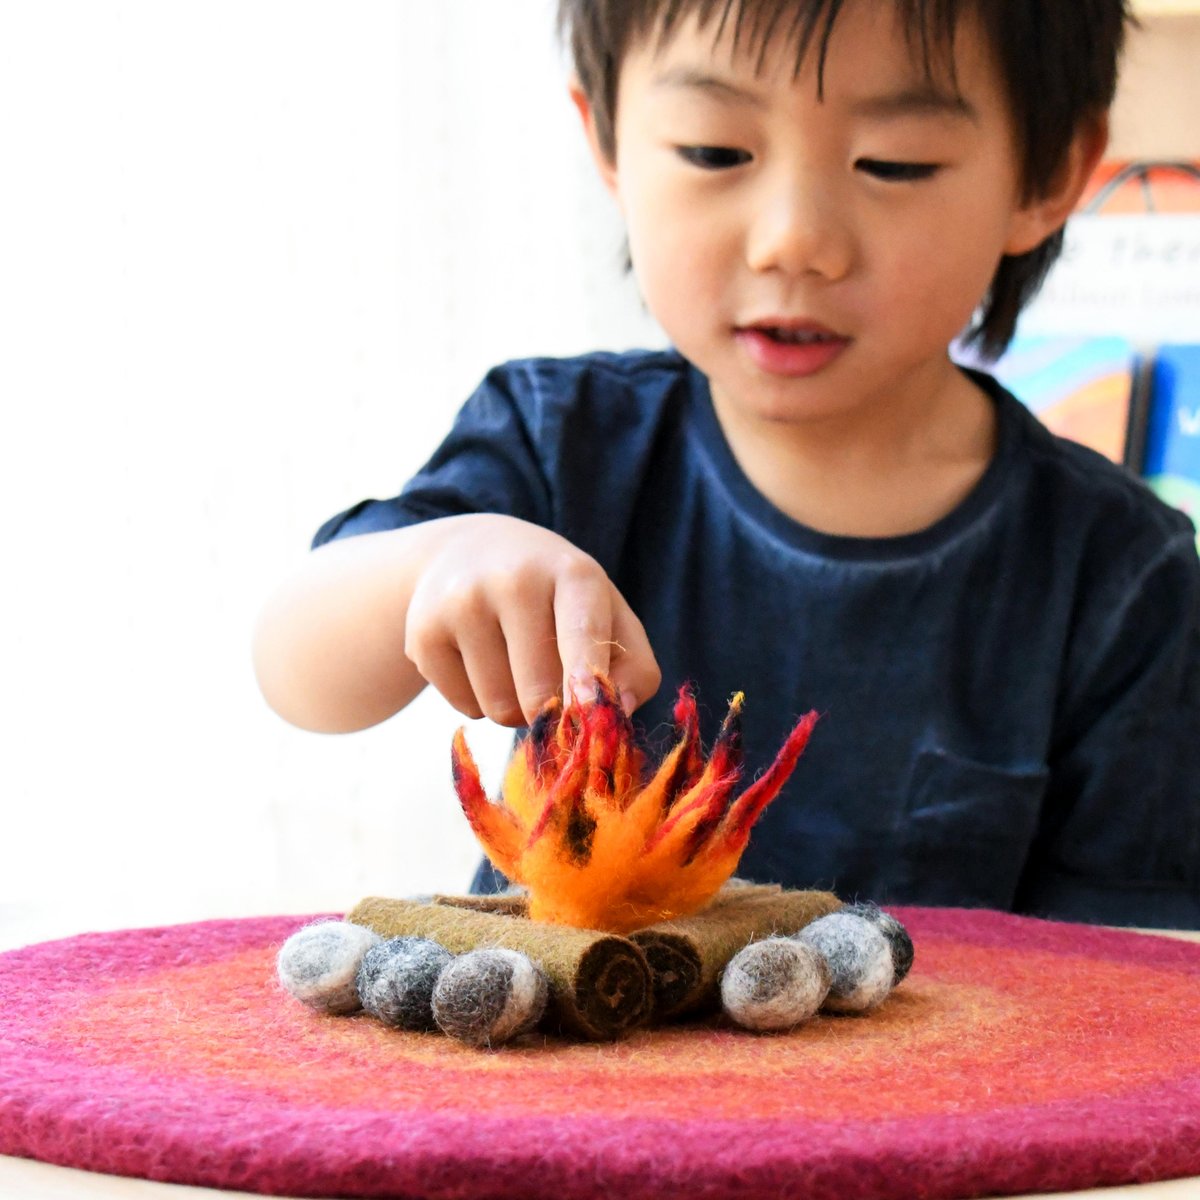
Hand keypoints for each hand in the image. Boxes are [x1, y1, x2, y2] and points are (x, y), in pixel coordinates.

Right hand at [404, 515, 660, 725]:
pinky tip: (479, 659)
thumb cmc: (560, 599)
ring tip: (512, 662)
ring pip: (499, 709)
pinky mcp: (423, 634)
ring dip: (514, 708)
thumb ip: (634, 667)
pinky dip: (478, 702)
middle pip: (539, 693)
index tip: (587, 707)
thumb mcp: (608, 614)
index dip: (585, 677)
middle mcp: (513, 579)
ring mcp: (461, 603)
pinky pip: (465, 709)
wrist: (468, 553)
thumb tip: (614, 715)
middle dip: (551, 710)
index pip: (581, 633)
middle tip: (550, 679)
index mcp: (572, 573)